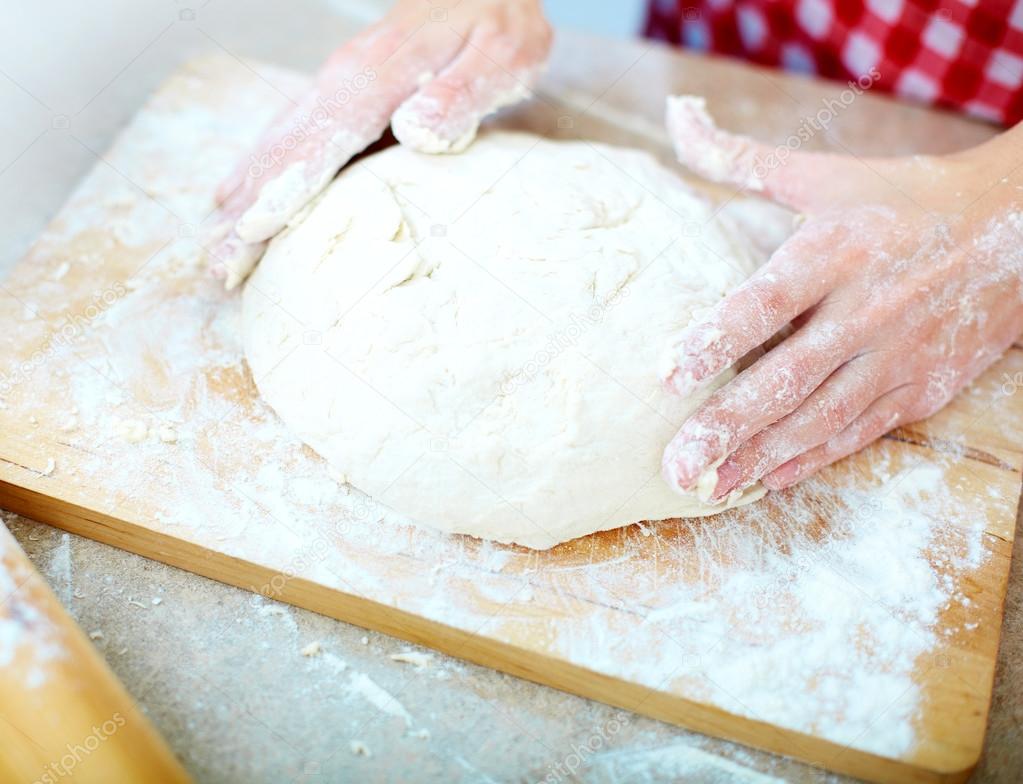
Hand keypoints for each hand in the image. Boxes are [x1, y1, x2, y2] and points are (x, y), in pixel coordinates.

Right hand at [207, 0, 550, 287]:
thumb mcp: (499, 55)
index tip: (247, 237)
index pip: (317, 146)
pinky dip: (257, 167)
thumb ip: (458, 94)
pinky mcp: (341, 88)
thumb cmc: (499, 23)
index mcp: (375, 79)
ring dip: (242, 196)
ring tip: (213, 244)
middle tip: (216, 266)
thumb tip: (412, 132)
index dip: (280, 195)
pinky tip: (238, 191)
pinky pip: (288, 132)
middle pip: (282, 152)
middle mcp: (342, 80)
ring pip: (276, 143)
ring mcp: (336, 83)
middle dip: (245, 211)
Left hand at [660, 96, 1022, 499]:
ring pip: (820, 418)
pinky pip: (858, 433)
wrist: (1014, 232)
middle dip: (728, 425)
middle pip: (788, 377)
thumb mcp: (822, 174)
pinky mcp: (921, 390)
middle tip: (675, 465)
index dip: (716, 339)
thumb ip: (740, 159)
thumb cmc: (899, 201)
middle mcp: (867, 310)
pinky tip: (767, 480)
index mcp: (838, 251)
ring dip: (761, 456)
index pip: (767, 302)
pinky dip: (813, 459)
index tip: (666, 376)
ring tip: (707, 488)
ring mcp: (897, 357)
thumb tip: (677, 120)